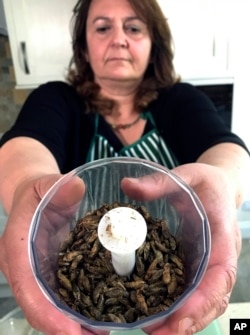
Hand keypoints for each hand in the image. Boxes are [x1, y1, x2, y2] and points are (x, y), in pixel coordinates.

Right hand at [0, 174, 95, 334]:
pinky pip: (62, 298)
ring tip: (102, 332)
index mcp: (16, 248)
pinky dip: (77, 311)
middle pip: (38, 306)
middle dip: (63, 329)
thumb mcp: (46, 184)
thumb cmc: (39, 193)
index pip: (26, 285)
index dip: (45, 312)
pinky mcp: (51, 276)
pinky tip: (100, 317)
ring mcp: (37, 275)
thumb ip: (58, 187)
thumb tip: (77, 188)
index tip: (70, 332)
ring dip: (73, 326)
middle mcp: (23, 269)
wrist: (36, 200)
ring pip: (50, 308)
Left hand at [122, 162, 240, 333]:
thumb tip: (127, 186)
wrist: (217, 188)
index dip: (202, 300)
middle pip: (212, 299)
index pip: (219, 275)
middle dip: (188, 321)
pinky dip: (177, 309)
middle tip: (156, 334)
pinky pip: (191, 292)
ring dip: (181, 321)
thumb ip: (160, 183)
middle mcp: (219, 258)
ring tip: (151, 331)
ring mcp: (208, 265)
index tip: (179, 318)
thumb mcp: (186, 176)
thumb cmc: (205, 183)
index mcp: (222, 237)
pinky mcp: (196, 266)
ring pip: (202, 302)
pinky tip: (154, 315)